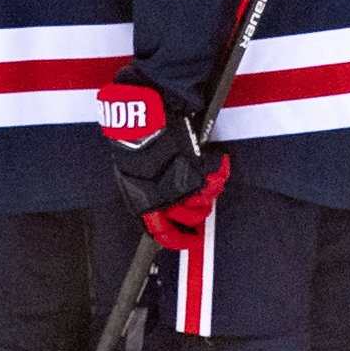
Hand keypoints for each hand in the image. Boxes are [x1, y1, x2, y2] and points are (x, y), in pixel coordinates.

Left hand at [95, 74, 223, 246]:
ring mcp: (183, 183)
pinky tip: (212, 158)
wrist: (143, 110)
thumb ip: (144, 189)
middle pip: (190, 217)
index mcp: (143, 200)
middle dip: (198, 212)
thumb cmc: (134, 136)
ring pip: (205, 200)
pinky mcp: (199, 166)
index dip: (177, 239)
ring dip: (208, 189)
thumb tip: (155, 202)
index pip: (160, 232)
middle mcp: (164, 197)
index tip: (188, 240)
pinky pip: (216, 177)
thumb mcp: (132, 169)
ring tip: (203, 175)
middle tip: (200, 202)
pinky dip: (218, 168)